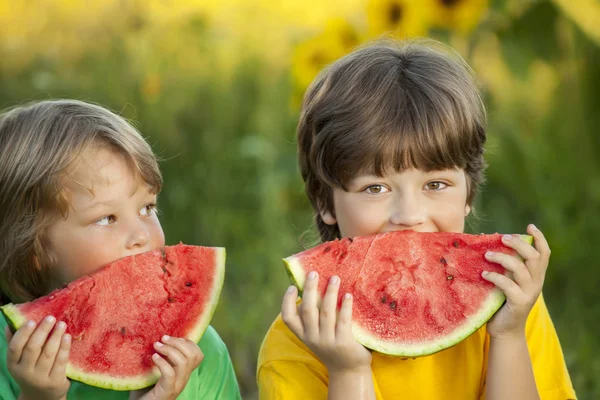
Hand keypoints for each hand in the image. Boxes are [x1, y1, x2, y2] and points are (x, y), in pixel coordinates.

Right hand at [6, 316, 70, 399]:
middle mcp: (25, 373)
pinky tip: (67, 337)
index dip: (23, 333)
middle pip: (33, 349)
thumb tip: (9, 324)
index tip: (32, 320)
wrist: (42, 396)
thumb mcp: (20, 361)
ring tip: (61, 324)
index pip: (15, 348)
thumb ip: (15, 343)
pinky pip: (61, 361)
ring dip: (55, 336)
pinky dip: (65, 347)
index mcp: (13, 365)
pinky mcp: (55, 381)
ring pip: (48, 354)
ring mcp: (40, 378)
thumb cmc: (31, 371)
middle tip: (51, 318)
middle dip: (42, 331)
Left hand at [129, 336, 202, 399]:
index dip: (188, 342)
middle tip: (163, 338)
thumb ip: (163, 357)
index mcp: (184, 372)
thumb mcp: (159, 370)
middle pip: (192, 355)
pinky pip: (170, 373)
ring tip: (156, 346)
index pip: (197, 354)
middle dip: (178, 342)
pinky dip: (162, 362)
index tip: (172, 338)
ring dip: (169, 349)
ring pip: (183, 362)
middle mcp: (184, 379)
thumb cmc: (146, 388)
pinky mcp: (167, 391)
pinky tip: (154, 357)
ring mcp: (177, 386)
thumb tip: (158, 337)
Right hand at [281, 271, 371, 373]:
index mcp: (303, 335)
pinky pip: (343, 321)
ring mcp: (328, 341)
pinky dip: (345, 306)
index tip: (292, 287)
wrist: (348, 371)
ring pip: (326, 312)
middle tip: (313, 273)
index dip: (287, 302)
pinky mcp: (343, 343)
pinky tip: (348, 295)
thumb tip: (312, 288)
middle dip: (310, 290)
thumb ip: (313, 318)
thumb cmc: (332, 346)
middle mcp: (313, 338)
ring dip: (330, 293)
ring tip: (335, 278)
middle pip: (308, 310)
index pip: (288, 319)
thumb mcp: (316, 335)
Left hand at [483, 224, 549, 338]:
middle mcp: (536, 283)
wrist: (504, 330)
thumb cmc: (501, 302)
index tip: (530, 226)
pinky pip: (507, 285)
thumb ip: (504, 264)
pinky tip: (484, 273)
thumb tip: (489, 239)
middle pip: (534, 257)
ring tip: (487, 254)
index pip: (544, 254)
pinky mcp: (518, 303)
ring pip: (520, 268)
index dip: (539, 238)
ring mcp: (529, 293)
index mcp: (535, 276)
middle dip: (518, 243)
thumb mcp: (506, 280)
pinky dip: (495, 276)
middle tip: (503, 237)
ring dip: (503, 258)